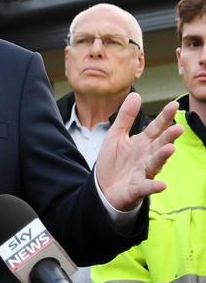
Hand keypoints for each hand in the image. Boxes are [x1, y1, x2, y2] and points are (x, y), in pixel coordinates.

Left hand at [96, 93, 182, 210]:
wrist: (103, 188)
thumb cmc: (113, 162)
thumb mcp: (116, 136)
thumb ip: (125, 117)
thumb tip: (135, 94)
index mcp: (142, 143)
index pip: (155, 128)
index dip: (164, 117)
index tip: (174, 104)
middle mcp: (146, 156)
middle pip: (159, 144)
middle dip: (168, 137)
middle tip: (178, 128)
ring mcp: (143, 172)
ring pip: (155, 163)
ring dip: (163, 157)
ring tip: (171, 148)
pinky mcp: (137, 188)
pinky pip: (146, 187)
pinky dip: (154, 186)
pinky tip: (162, 185)